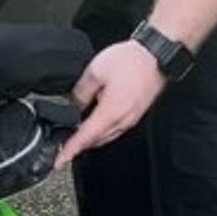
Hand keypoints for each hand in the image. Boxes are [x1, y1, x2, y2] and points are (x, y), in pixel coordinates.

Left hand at [54, 39, 166, 168]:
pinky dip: (102, 130)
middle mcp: (123, 120)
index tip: (59, 161)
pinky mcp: (137, 112)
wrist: (157, 54)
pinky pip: (116, 128)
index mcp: (110, 113)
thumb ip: (81, 91)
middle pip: (95, 141)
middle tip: (64, 147)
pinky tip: (96, 122)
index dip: (69, 150)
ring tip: (77, 136)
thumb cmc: (132, 60)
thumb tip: (73, 103)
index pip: (84, 138)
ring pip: (106, 136)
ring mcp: (131, 118)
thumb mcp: (95, 72)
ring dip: (91, 138)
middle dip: (78, 145)